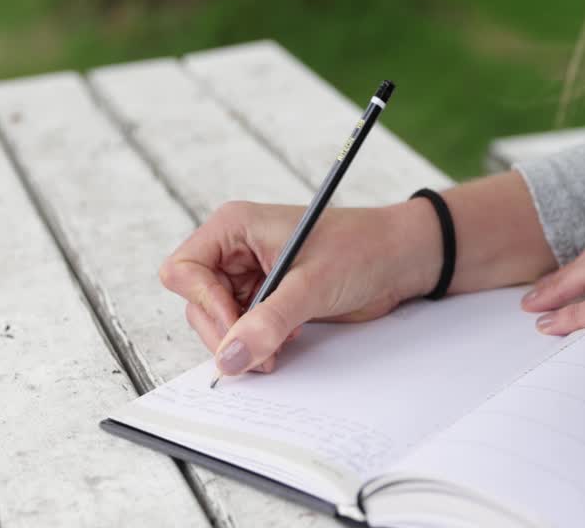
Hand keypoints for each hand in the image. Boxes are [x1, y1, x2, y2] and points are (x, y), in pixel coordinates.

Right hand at [159, 200, 437, 376]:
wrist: (400, 259)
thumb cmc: (361, 249)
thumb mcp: (311, 285)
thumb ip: (269, 321)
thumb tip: (230, 357)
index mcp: (234, 227)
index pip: (184, 271)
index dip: (206, 304)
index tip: (238, 328)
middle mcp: (234, 250)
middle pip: (197, 302)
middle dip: (226, 332)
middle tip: (260, 354)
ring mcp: (249, 275)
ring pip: (218, 321)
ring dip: (244, 342)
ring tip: (280, 347)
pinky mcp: (266, 298)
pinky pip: (243, 328)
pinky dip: (258, 342)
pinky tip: (288, 340)